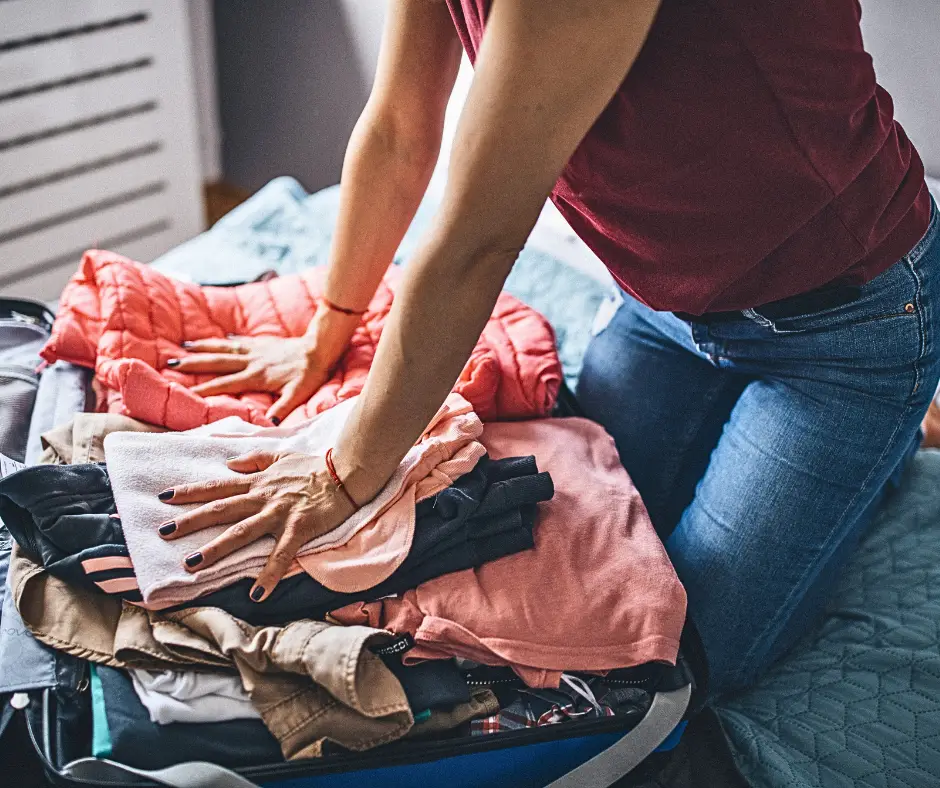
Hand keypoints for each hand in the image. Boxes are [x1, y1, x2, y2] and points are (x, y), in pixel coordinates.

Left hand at [157, 451, 355, 600]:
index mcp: (258, 482)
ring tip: (192, 564)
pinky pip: (281, 553)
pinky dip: (269, 574)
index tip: (164, 497)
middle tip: (163, 532)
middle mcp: (263, 497)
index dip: (191, 492)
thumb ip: (254, 460)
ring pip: (241, 531)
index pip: (218, 486)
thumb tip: (230, 463)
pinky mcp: (299, 527)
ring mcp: (280, 512)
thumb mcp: (281, 456)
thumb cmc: (315, 466)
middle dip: (191, 521)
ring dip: (216, 548)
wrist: (347, 471)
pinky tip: (256, 594)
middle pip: (221, 509)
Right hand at [169, 306, 357, 422]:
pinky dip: (229, 339)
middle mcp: (251, 361)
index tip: (184, 392)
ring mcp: (256, 349)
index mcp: (256, 376)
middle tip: (171, 364)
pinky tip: (222, 337)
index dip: (205, 389)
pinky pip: (241, 339)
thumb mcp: (297, 395)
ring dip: (205, 346)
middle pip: (217, 361)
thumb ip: (281, 409)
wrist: (320, 348)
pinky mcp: (264, 342)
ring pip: (225, 347)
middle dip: (194, 363)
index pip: (225, 383)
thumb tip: (267, 425)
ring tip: (185, 345)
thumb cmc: (310, 374)